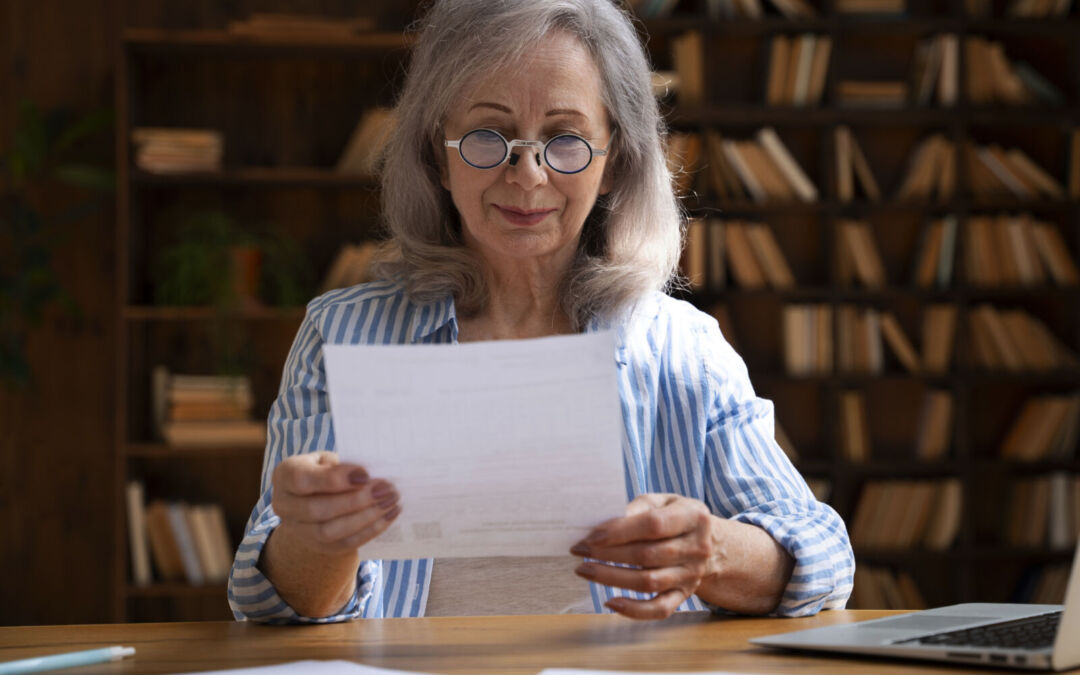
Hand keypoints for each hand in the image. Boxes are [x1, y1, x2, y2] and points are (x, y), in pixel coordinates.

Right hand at [270, 451, 400, 555]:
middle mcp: (284, 505)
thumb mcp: (328, 459)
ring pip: (330, 531)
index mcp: (285, 475)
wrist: (317, 496)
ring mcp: (299, 530)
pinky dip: (370, 530)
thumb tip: (371, 474)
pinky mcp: (318, 546)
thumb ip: (342, 465)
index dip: (334, 479)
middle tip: (386, 489)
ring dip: (365, 517)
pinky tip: (389, 515)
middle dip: (356, 501)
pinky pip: (344, 544)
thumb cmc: (326, 469)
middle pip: (317, 510)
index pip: (303, 480)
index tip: (365, 474)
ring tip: (391, 502)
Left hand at [570, 493, 718, 619]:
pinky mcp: (684, 595)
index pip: (653, 525)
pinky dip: (634, 610)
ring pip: (649, 582)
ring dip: (612, 578)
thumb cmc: (674, 515)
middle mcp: (697, 548)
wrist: (706, 541)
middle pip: (647, 555)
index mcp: (693, 516)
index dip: (619, 531)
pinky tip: (610, 602)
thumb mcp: (661, 501)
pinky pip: (659, 609)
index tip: (590, 536)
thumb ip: (637, 507)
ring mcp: (692, 575)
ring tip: (584, 570)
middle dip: (607, 554)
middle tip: (579, 551)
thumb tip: (603, 524)